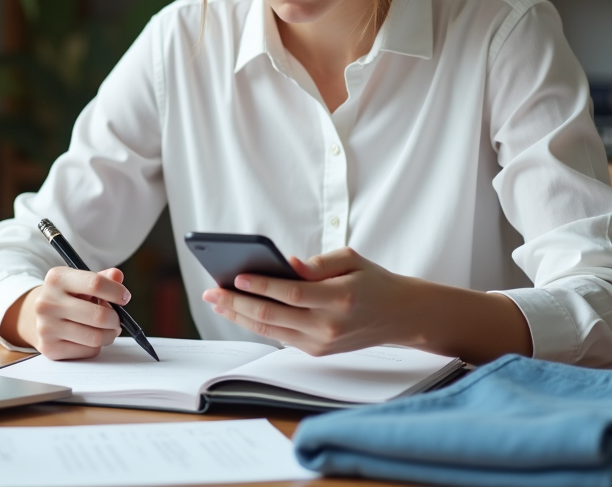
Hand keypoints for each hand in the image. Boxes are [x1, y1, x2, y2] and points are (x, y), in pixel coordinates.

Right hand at [0, 267, 127, 358]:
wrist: (35, 316)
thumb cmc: (66, 296)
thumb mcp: (80, 280)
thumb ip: (101, 277)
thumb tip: (117, 276)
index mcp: (57, 278)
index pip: (95, 283)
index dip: (116, 291)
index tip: (124, 297)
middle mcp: (47, 302)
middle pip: (98, 316)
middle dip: (116, 319)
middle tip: (117, 318)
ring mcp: (46, 327)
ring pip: (95, 337)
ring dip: (109, 334)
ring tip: (108, 329)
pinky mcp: (49, 348)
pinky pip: (88, 351)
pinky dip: (96, 346)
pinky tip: (90, 337)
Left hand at [201, 247, 418, 355]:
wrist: (399, 316)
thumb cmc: (373, 281)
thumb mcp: (351, 260)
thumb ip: (318, 263)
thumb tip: (286, 264)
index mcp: (339, 298)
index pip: (291, 293)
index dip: (261, 285)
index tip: (236, 276)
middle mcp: (328, 326)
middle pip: (272, 316)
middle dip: (236, 303)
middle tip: (212, 291)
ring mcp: (320, 343)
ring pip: (270, 331)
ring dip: (239, 316)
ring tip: (217, 301)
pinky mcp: (316, 351)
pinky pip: (279, 337)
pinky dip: (256, 324)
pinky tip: (239, 311)